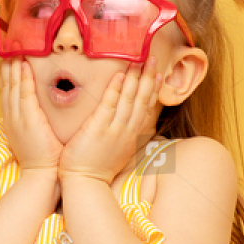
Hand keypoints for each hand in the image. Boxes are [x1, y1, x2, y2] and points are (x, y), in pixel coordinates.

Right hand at [0, 59, 62, 172]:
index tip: (8, 59)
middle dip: (6, 65)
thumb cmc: (43, 158)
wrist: (41, 175)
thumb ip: (36, 122)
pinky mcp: (27, 119)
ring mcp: (17, 118)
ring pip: (11, 86)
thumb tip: (42, 111)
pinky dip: (22, 78)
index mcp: (13, 121)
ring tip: (14, 48)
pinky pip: (23, 93)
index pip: (7, 92)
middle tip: (7, 46)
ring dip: (12, 66)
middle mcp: (12, 117)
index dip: (6, 74)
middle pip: (5, 85)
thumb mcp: (35, 137)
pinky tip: (23, 65)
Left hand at [58, 56, 161, 185]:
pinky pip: (109, 106)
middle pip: (141, 100)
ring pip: (129, 100)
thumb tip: (119, 129)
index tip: (159, 75)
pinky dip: (116, 90)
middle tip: (153, 58)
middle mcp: (126, 132)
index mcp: (129, 137)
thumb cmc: (93, 170)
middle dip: (148, 78)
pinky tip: (120, 76)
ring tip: (141, 60)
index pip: (144, 109)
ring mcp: (114, 130)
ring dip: (136, 78)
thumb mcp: (113, 153)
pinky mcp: (98, 130)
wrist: (84, 184)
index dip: (152, 91)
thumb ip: (118, 138)